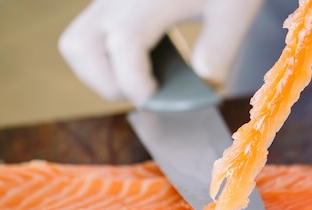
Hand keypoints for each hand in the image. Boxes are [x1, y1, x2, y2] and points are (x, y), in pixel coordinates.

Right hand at [58, 0, 262, 105]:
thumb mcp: (235, 11)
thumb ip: (218, 52)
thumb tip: (201, 89)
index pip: (124, 42)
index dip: (133, 81)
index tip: (153, 97)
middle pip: (81, 46)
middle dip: (108, 84)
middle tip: (144, 92)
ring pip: (75, 43)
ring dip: (97, 74)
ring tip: (136, 81)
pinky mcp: (108, 1)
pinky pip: (86, 35)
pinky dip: (101, 60)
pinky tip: (137, 64)